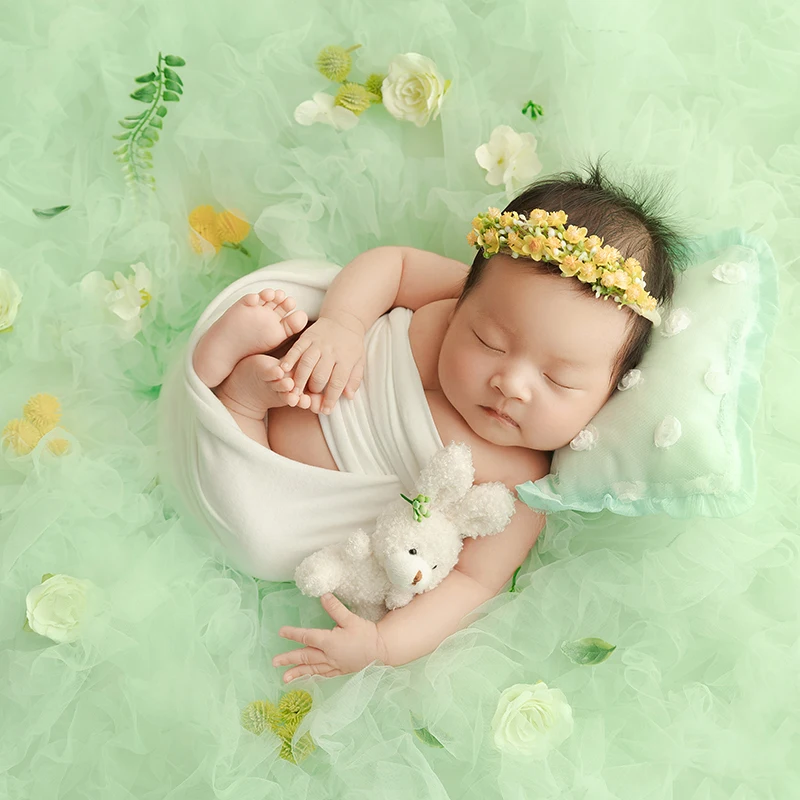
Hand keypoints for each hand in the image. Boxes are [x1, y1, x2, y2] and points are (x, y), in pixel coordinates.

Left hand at [272, 594, 388, 682]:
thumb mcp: (351, 619)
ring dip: (298, 672)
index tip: (281, 632)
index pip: (307, 637)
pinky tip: (309, 678)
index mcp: (329, 641)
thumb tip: (323, 595)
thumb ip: (336, 608)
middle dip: (289, 659)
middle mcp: (329, 655)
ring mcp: (335, 665)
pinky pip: (324, 675)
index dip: (293, 634)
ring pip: (313, 669)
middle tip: (275, 662)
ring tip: (284, 678)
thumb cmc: (367, 634)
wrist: (383, 651)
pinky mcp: (341, 670)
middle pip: (305, 656)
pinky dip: (314, 676)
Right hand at [278, 313, 364, 414]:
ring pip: (306, 363)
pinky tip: (283, 370)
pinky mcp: (307, 337)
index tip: (325, 410)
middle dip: (313, 390)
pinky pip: (296, 349)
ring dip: (298, 379)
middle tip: (307, 400)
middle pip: (320, 374)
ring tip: (293, 392)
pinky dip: (289, 359)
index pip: (337, 382)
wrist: (344, 319)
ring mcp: (318, 343)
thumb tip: (348, 396)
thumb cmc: (352, 345)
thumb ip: (354, 379)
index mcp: (346, 359)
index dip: (330, 398)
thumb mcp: (359, 362)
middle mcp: (331, 351)